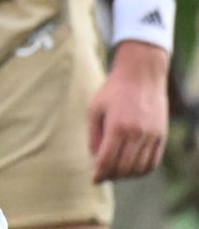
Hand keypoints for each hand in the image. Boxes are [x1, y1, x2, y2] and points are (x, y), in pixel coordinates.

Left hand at [88, 40, 169, 180]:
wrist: (141, 76)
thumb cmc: (113, 91)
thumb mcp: (95, 108)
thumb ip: (94, 135)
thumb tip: (94, 158)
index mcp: (117, 126)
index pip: (108, 159)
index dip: (100, 173)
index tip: (94, 179)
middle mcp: (136, 133)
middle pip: (124, 167)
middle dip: (111, 175)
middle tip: (103, 175)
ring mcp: (151, 136)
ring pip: (139, 168)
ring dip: (126, 175)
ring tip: (115, 172)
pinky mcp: (161, 136)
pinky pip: (153, 162)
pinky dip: (142, 170)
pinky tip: (131, 168)